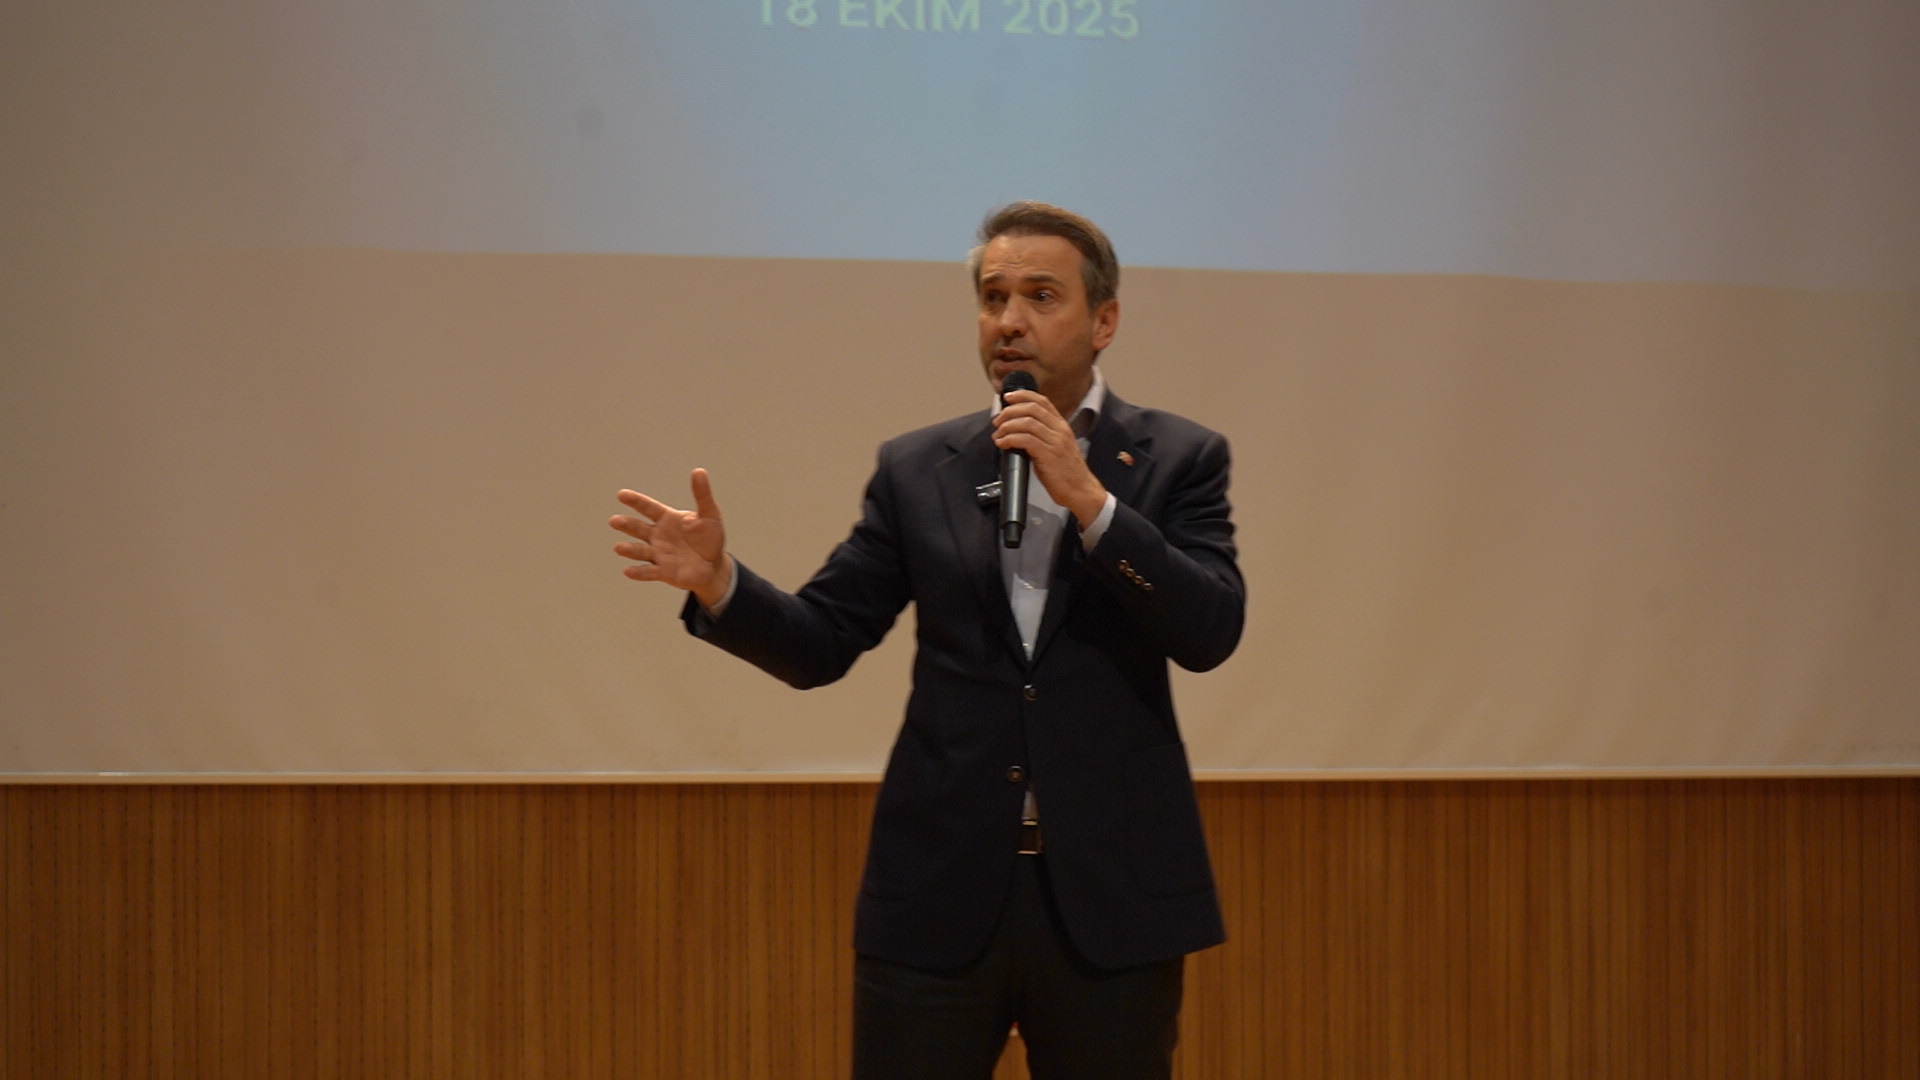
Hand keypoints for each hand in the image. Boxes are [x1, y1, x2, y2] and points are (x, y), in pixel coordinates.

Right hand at [609, 468, 732, 607]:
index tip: (621, 495)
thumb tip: (699, 470)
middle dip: (626, 524)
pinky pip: (649, 572)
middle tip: (614, 521)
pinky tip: (628, 571)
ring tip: (619, 548)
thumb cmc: (710, 538)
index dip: (635, 501)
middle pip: (639, 529)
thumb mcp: (710, 514)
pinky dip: (639, 572)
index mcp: (667, 519)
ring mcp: (659, 554)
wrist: (714, 566)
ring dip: (629, 550)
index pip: (648, 508)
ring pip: (640, 551)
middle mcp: (658, 536)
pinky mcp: (663, 572)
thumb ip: (703, 495)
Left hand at [992, 389, 1107, 527]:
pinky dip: (1009, 439)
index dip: (1023, 395)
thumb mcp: (1057, 447)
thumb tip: (1019, 431)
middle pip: (1031, 408)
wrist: (1081, 491)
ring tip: (998, 434)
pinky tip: (1003, 444)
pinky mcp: (1048, 455)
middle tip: (997, 421)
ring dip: (1007, 426)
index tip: (1008, 397)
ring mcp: (1055, 442)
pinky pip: (1024, 439)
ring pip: (1026, 422)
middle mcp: (1060, 430)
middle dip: (1010, 411)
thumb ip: (1043, 436)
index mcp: (1062, 426)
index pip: (1042, 401)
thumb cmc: (1067, 473)